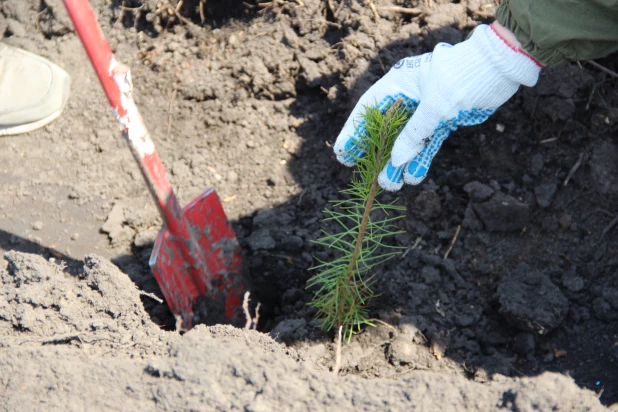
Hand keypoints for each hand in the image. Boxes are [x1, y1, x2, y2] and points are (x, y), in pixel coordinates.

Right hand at [334, 24, 541, 190]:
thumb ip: (413, 134)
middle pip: (384, 128)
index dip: (353, 132)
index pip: (368, 110)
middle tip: (363, 173)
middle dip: (375, 152)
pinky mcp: (442, 121)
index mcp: (398, 84)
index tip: (342, 153)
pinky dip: (420, 159)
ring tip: (390, 184)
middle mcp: (408, 97)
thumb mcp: (434, 107)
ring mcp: (425, 110)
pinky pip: (426, 143)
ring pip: (406, 139)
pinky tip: (413, 177)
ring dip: (399, 162)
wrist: (499, 70)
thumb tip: (395, 162)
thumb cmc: (462, 78)